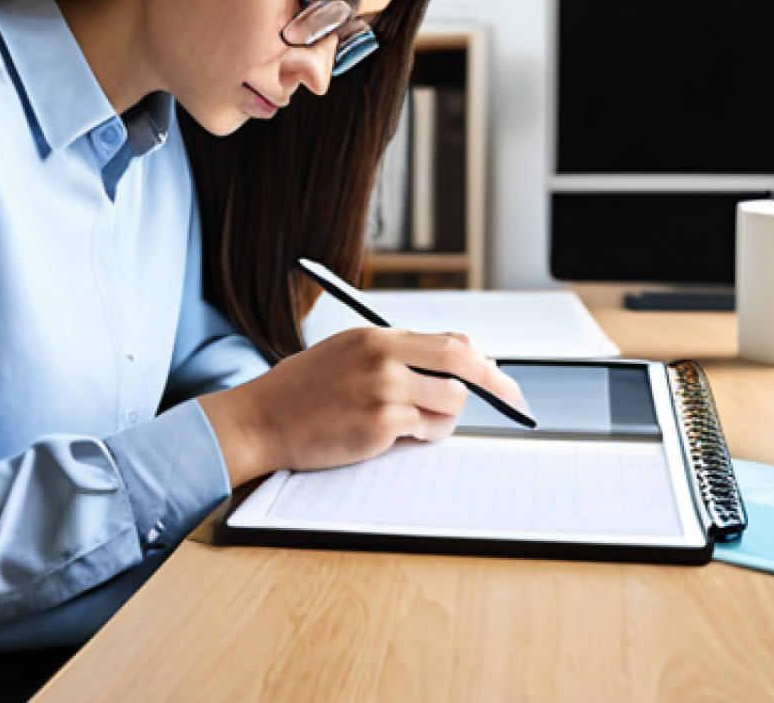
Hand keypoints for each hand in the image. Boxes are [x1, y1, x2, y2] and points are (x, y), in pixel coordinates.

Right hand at [198, 326, 523, 487]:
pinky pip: (428, 431)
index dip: (480, 360)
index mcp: (376, 336)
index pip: (447, 340)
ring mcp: (383, 388)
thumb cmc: (301, 392)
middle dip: (494, 383)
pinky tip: (393, 435)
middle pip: (461, 363)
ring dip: (445, 418)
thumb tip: (448, 359)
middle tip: (512, 399)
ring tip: (413, 424)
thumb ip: (393, 354)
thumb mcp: (347, 354)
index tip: (497, 375)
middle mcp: (383, 356)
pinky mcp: (381, 423)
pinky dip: (423, 436)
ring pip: (451, 403)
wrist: (261, 420)